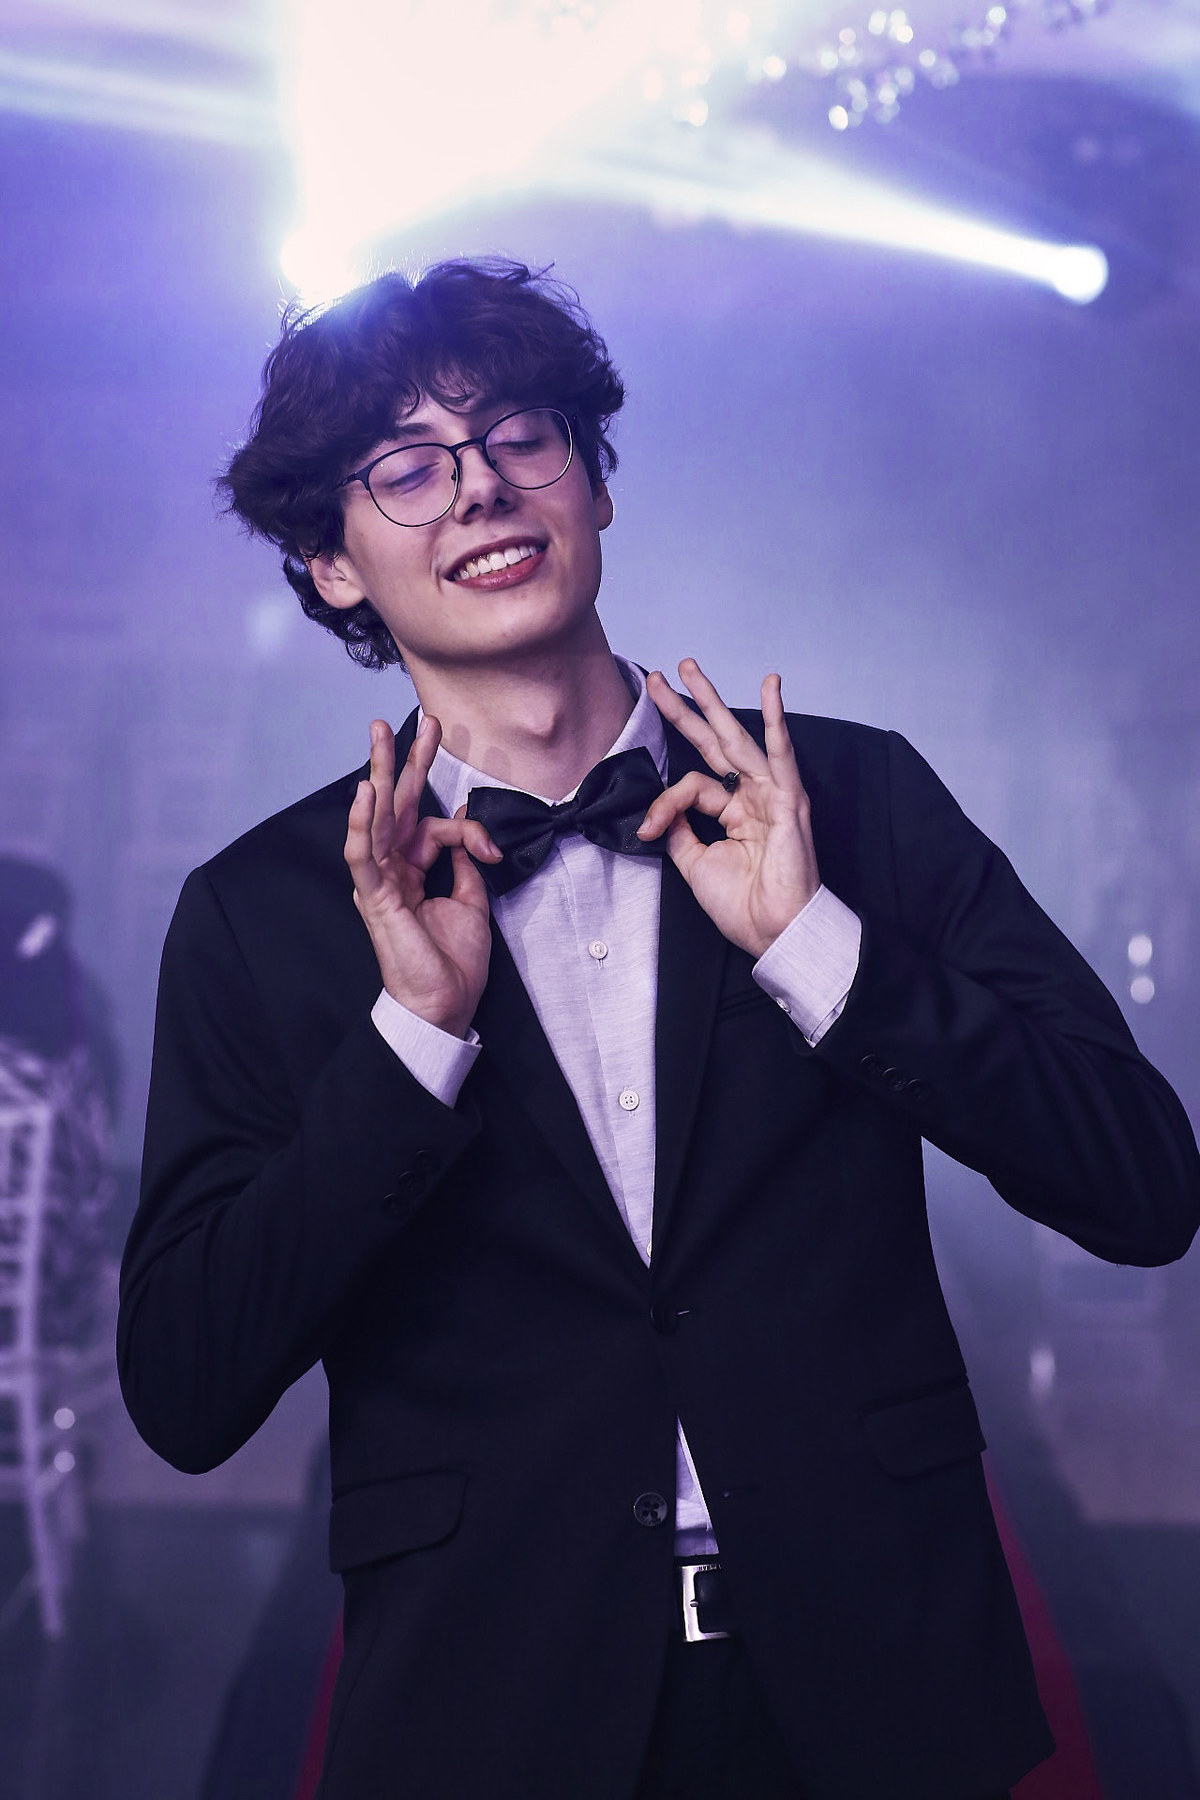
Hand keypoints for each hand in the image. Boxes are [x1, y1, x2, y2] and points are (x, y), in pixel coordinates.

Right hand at [344, 717, 501, 1036]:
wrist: (445, 1003)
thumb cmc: (453, 961)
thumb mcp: (471, 902)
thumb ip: (466, 865)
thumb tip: (469, 834)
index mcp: (414, 869)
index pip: (433, 826)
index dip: (465, 826)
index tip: (489, 843)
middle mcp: (393, 868)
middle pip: (397, 805)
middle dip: (404, 761)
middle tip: (412, 721)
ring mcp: (380, 881)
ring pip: (377, 818)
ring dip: (380, 774)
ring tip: (380, 736)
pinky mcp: (374, 897)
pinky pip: (363, 855)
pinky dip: (362, 824)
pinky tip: (364, 795)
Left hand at [640, 660, 819, 958]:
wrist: (773, 931)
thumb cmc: (744, 904)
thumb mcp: (695, 862)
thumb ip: (679, 830)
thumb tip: (659, 810)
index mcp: (733, 811)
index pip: (693, 785)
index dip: (665, 802)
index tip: (648, 829)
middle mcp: (752, 796)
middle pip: (714, 742)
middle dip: (686, 709)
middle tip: (662, 677)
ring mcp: (771, 794)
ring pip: (737, 738)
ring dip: (712, 702)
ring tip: (691, 669)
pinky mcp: (788, 800)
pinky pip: (780, 754)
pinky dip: (776, 720)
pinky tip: (771, 687)